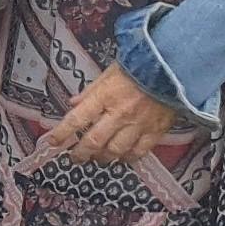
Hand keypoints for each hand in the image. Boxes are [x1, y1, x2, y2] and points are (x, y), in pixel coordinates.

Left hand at [40, 65, 176, 165]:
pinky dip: (128, 158)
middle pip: (94, 141)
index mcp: (105, 96)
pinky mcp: (155, 131)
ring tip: (97, 158)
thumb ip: (90, 91)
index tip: (52, 142)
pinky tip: (122, 158)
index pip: (77, 118)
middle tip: (74, 158)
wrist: (172, 68)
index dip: (62, 133)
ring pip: (115, 151)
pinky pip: (139, 152)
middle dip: (81, 153)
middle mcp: (119, 113)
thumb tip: (73, 104)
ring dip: (102, 158)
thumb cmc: (138, 67)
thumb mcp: (108, 73)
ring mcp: (138, 125)